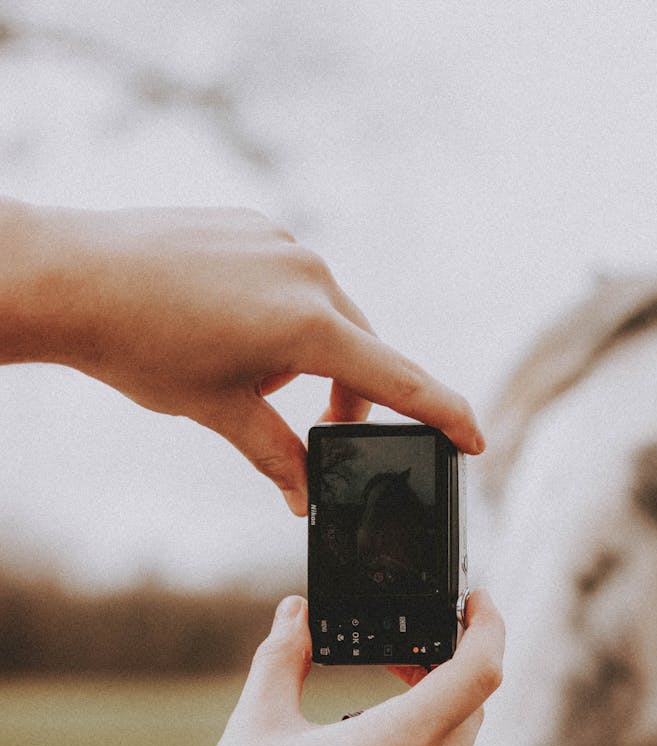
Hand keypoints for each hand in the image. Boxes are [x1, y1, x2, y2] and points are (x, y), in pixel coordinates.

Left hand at [6, 202, 483, 512]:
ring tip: (242, 365)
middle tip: (317, 430)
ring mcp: (282, 241)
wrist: (71, 278)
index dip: (443, 414)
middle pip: (361, 348)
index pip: (397, 379)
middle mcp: (308, 272)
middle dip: (347, 395)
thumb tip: (306, 498)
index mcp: (308, 324)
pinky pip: (293, 278)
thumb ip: (277, 454)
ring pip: (326, 313)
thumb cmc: (140, 347)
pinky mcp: (256, 225)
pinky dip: (280, 313)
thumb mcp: (218, 411)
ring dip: (307, 353)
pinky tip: (226, 324)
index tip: (476, 440)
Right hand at [166, 589, 503, 745]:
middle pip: (469, 710)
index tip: (476, 604)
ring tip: (370, 716)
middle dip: (447, 673)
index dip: (488, 626)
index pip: (480, 672)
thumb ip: (282, 658)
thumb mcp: (255, 727)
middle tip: (402, 657)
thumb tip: (296, 614)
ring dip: (428, 725)